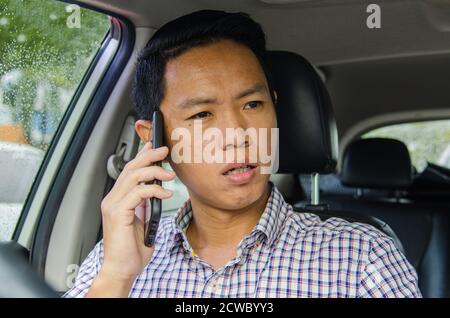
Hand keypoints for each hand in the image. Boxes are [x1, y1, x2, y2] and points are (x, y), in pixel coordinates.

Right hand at [87, 143, 174, 296]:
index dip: (141, 156)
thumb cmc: (131, 248)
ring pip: (134, 176)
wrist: (122, 269)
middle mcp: (112, 199)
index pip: (129, 171)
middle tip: (164, 150)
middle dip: (149, 156)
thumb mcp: (142, 220)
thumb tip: (157, 190)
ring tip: (170, 175)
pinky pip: (138, 193)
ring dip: (154, 172)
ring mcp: (113, 205)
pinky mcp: (118, 213)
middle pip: (130, 168)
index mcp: (117, 199)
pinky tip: (166, 193)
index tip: (154, 146)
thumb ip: (145, 204)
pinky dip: (155, 190)